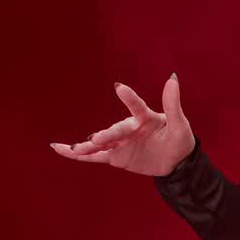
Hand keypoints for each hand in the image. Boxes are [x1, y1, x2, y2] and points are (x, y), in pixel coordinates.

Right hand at [49, 74, 195, 176]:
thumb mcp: (180, 124)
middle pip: (117, 131)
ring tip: (76, 147)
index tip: (120, 88)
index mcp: (144, 117)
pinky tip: (59, 148)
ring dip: (88, 145)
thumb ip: (172, 104)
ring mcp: (120, 142)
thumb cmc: (179, 139)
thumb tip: (172, 78)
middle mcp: (128, 128)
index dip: (129, 98)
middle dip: (107, 135)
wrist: (176, 160)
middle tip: (98, 139)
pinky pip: (94, 156)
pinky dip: (77, 153)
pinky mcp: (115, 156)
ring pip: (101, 144)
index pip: (136, 106)